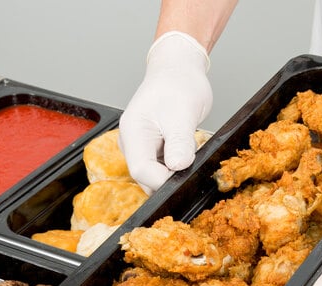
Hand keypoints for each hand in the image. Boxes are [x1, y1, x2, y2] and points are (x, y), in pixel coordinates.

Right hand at [119, 31, 212, 193]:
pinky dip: (175, 166)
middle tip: (190, 161)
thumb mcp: (183, 113)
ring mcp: (140, 149)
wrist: (179, 70)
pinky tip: (184, 150)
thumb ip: (179, 142)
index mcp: (133, 133)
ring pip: (155, 177)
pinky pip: (161, 169)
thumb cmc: (178, 84)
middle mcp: (132, 144)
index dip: (164, 180)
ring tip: (186, 149)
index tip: (184, 173)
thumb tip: (178, 167)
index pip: (142, 171)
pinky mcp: (151, 151)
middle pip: (147, 179)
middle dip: (170, 178)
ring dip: (174, 173)